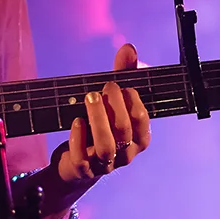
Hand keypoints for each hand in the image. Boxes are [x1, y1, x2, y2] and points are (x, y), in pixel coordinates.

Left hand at [55, 43, 150, 184]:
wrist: (77, 163)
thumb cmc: (100, 125)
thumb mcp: (112, 101)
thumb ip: (123, 75)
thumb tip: (129, 48)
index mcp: (138, 137)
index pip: (142, 120)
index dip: (133, 101)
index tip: (122, 84)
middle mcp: (125, 153)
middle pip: (124, 131)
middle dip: (115, 105)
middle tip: (104, 87)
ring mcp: (105, 164)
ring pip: (106, 147)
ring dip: (98, 120)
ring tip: (90, 97)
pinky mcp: (83, 170)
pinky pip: (82, 160)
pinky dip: (79, 139)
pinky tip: (76, 122)